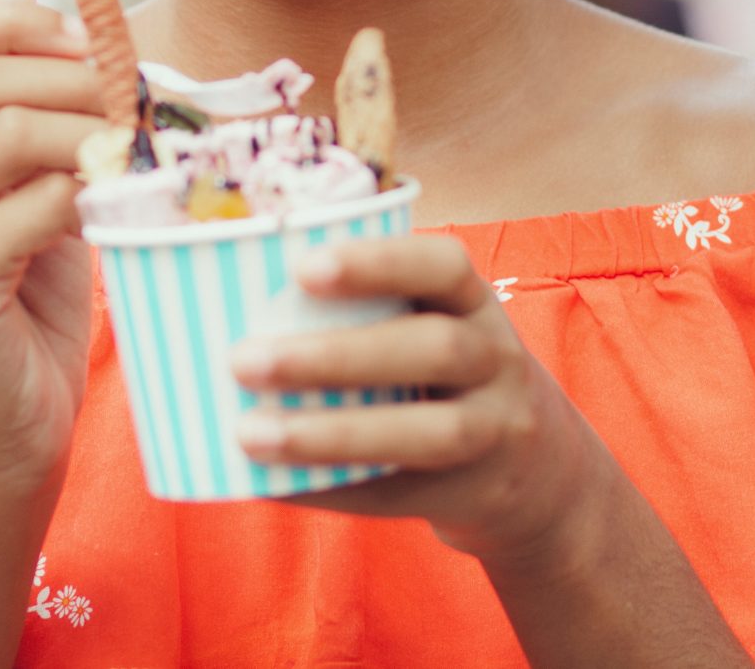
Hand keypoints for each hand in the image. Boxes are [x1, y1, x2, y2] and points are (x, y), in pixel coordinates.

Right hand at [0, 0, 103, 508]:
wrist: (11, 434)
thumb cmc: (30, 308)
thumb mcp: (30, 187)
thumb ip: (21, 104)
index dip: (20, 22)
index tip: (93, 43)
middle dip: (73, 74)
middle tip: (137, 98)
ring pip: (10, 129)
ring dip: (92, 131)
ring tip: (136, 154)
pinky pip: (35, 201)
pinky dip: (92, 195)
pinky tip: (116, 213)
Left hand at [226, 237, 615, 569]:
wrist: (536, 472)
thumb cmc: (442, 380)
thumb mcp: (433, 328)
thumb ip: (363, 315)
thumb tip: (218, 311)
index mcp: (474, 303)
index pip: (444, 265)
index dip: (379, 260)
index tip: (303, 265)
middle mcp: (497, 359)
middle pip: (434, 348)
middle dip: (336, 355)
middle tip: (242, 359)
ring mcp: (497, 429)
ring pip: (427, 431)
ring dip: (332, 432)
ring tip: (251, 433)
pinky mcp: (475, 492)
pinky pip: (403, 494)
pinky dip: (333, 488)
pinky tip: (272, 484)